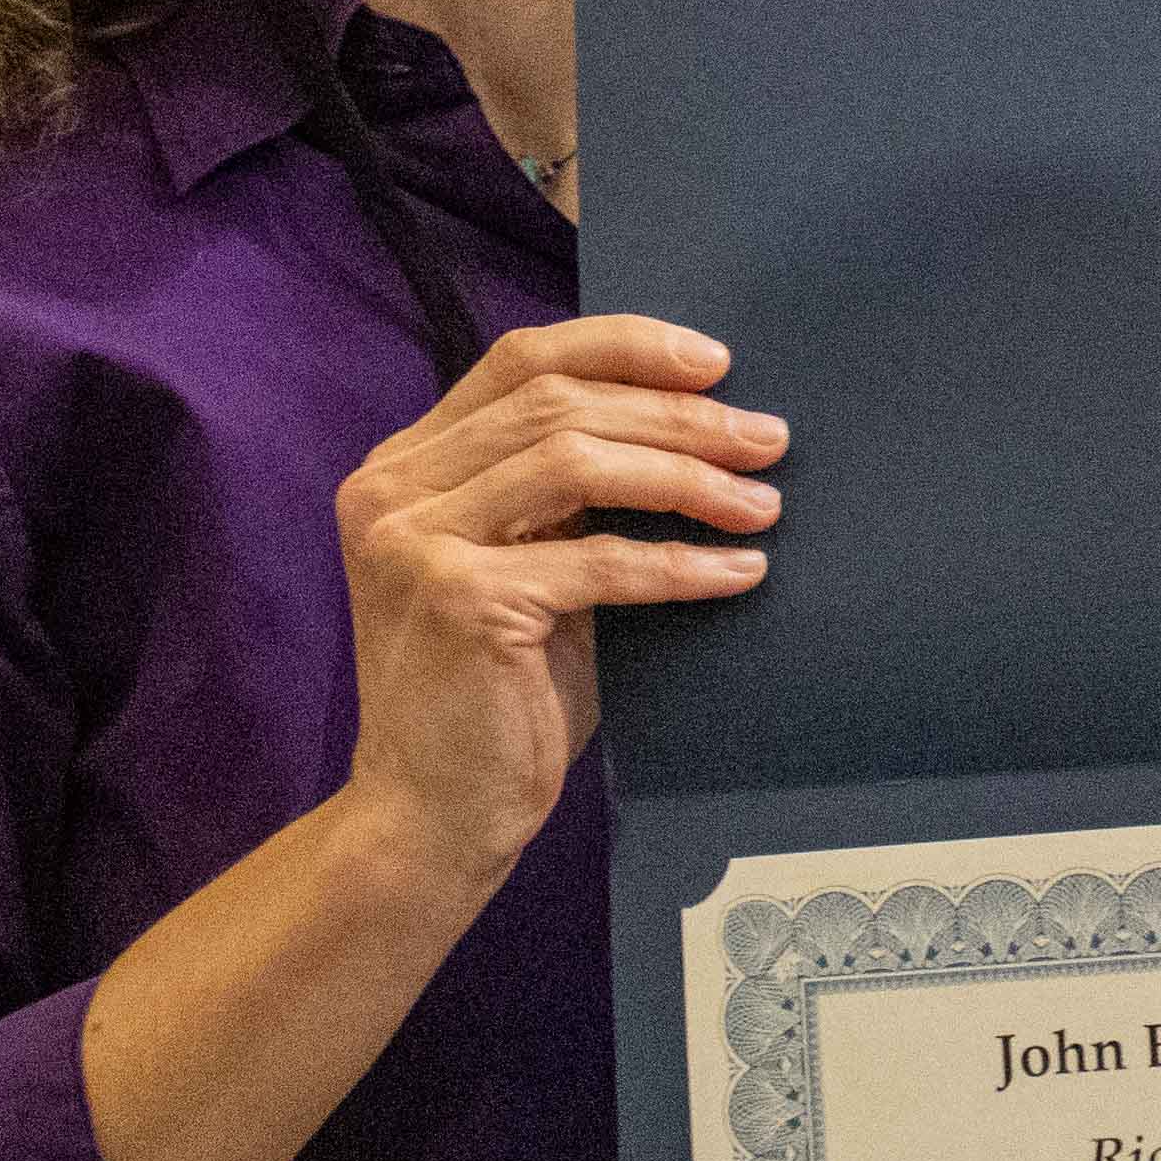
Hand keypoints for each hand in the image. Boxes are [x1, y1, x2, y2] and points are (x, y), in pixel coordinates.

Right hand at [330, 314, 784, 886]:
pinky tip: (741, 570)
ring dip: (688, 478)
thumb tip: (695, 424)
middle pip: (559, 404)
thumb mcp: (525, 566)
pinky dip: (681, 564)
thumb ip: (566, 494)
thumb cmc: (498, 694)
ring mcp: (418, 542)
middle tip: (767, 437)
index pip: (519, 358)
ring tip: (763, 501)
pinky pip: (600, 561)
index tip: (716, 361)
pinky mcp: (462, 602)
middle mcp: (393, 489)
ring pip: (577, 462)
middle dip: (679, 415)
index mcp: (405, 465)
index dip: (623, 345)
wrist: (431, 816)